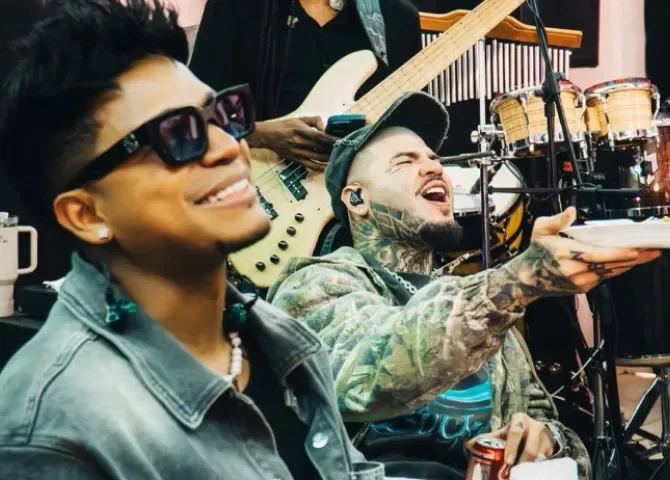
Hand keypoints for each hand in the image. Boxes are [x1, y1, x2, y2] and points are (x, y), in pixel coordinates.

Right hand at [247, 116, 336, 170]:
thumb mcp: (299, 118)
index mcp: (301, 131)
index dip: (333, 139)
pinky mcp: (296, 160)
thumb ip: (314, 120)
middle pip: (321, 148)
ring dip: (329, 158)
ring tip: (339, 157)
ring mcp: (298, 153)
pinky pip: (310, 166)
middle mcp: (300, 143)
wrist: (267, 136)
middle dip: (333, 149)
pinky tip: (328, 167)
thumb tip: (325, 127)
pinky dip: (320, 168)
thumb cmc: (284, 126)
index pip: (321, 136)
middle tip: (344, 149)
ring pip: (318, 158)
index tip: (342, 140)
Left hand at [466, 414, 553, 465]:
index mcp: (520, 420)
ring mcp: (545, 438)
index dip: (511, 447)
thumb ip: (488, 437)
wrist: (539, 430)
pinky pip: (546, 461)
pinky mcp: (552, 449)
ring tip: (521, 473)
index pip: (515, 432)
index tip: (507, 461)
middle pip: (530, 448)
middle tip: (514, 471)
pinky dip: (537, 469)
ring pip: (539, 457)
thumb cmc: (517, 430)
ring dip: (529, 467)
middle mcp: (535, 427)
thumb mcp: (504, 431)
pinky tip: (531, 473)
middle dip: (522, 461)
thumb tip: (468, 444)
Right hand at [524, 207, 660, 294]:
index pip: (598, 255)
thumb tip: (572, 211)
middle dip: (634, 258)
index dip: (619, 254)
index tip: (636, 250)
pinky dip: (617, 270)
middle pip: (610, 264)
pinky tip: (627, 263)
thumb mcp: (541, 230)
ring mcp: (579, 281)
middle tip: (652, 251)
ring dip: (629, 265)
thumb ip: (557, 220)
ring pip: (610, 272)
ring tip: (647, 256)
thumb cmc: (536, 252)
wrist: (526, 278)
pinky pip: (604, 278)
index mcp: (565, 253)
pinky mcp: (582, 288)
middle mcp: (574, 270)